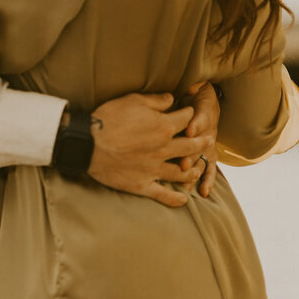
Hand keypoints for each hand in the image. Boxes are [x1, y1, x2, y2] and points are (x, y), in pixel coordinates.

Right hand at [87, 92, 214, 207]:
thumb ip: (156, 100)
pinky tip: (184, 199)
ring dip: (193, 169)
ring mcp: (155, 169)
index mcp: (164, 126)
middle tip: (209, 140)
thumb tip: (172, 99)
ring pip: (182, 172)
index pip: (185, 118)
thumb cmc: (109, 118)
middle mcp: (164, 149)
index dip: (189, 113)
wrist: (89, 144)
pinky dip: (175, 198)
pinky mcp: (143, 185)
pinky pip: (164, 194)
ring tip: (198, 169)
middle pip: (190, 145)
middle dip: (201, 141)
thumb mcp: (133, 100)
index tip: (190, 112)